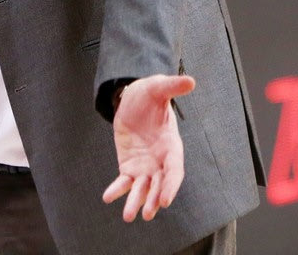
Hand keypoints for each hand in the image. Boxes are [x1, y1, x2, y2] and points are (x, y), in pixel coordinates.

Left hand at [102, 74, 195, 221]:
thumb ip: (172, 87)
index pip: (174, 170)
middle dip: (154, 199)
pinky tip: (107, 197)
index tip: (165, 201)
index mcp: (171, 146)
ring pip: (143, 188)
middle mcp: (160, 160)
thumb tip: (190, 81)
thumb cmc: (149, 94)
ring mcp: (145, 165)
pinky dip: (117, 190)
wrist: (132, 99)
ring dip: (137, 202)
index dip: (170, 186)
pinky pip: (124, 181)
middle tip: (148, 214)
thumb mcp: (158, 87)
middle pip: (159, 184)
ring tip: (129, 216)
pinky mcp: (129, 165)